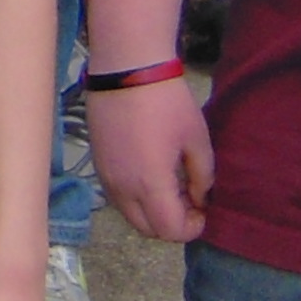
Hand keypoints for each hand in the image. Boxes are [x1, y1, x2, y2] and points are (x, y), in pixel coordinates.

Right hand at [88, 78, 214, 243]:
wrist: (126, 70)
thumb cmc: (167, 103)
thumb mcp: (197, 140)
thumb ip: (202, 178)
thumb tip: (198, 199)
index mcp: (151, 184)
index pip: (171, 230)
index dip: (192, 227)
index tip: (202, 209)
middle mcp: (124, 188)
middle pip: (148, 229)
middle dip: (171, 223)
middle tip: (187, 200)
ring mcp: (106, 176)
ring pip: (129, 215)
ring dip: (151, 212)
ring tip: (168, 186)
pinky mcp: (97, 164)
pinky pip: (117, 196)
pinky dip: (135, 198)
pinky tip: (148, 173)